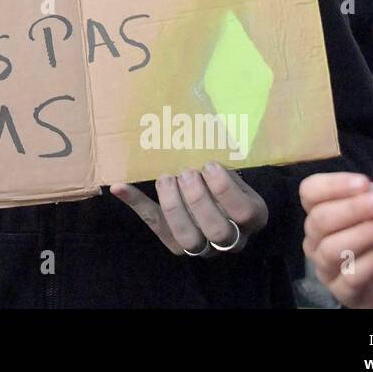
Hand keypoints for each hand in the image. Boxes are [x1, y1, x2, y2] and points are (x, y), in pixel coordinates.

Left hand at [113, 163, 267, 256]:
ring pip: (189, 239)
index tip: (210, 165)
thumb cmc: (225, 175)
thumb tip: (200, 125)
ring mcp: (203, 246)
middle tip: (186, 172)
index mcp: (252, 215)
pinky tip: (120, 186)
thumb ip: (224, 157)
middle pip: (218, 231)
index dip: (226, 191)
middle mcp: (231, 238)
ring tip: (165, 178)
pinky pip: (155, 225)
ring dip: (173, 207)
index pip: (245, 213)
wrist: (213, 196)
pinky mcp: (174, 242)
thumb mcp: (233, 168)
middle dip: (199, 200)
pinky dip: (136, 204)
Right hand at [299, 172, 372, 307]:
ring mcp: (326, 268)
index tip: (364, 182)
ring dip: (361, 234)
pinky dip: (371, 260)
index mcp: (322, 215)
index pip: (309, 192)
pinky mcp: (343, 293)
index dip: (332, 185)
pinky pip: (350, 275)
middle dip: (351, 209)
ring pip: (329, 248)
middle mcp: (316, 240)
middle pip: (318, 219)